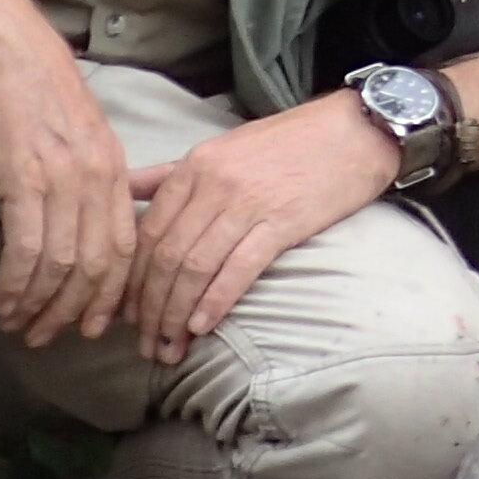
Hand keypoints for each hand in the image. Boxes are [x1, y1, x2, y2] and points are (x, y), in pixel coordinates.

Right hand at [0, 18, 139, 348]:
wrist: (2, 45)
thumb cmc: (31, 85)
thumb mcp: (76, 133)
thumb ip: (84, 177)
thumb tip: (72, 222)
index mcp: (115, 169)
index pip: (126, 249)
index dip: (111, 295)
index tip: (93, 324)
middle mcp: (98, 180)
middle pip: (99, 267)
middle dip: (75, 312)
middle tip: (48, 338)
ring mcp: (64, 181)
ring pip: (63, 266)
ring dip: (40, 306)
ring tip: (20, 328)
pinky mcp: (25, 180)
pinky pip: (28, 251)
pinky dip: (17, 285)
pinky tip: (4, 303)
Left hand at [123, 95, 395, 366]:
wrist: (356, 130)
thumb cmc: (290, 142)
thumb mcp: (222, 149)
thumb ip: (170, 175)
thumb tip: (122, 191)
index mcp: (194, 167)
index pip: (146, 232)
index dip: (131, 281)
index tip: (126, 315)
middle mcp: (213, 184)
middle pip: (165, 256)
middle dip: (149, 308)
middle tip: (146, 346)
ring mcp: (248, 202)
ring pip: (195, 267)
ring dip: (177, 314)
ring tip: (170, 348)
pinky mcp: (283, 221)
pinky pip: (239, 267)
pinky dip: (216, 301)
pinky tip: (202, 326)